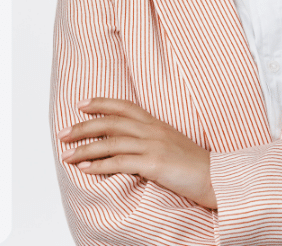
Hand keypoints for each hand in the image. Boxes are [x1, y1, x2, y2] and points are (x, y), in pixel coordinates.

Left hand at [57, 97, 216, 208]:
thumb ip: (151, 140)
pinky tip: (85, 168)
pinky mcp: (154, 164)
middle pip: (110, 122)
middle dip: (83, 127)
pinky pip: (119, 163)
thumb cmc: (196, 166)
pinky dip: (99, 165)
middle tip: (63, 134)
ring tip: (66, 155)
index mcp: (157, 124)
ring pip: (110, 143)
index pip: (124, 106)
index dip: (101, 103)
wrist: (218, 179)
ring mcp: (153, 146)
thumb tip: (128, 144)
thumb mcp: (172, 145)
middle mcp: (152, 131)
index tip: (81, 105)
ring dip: (84, 148)